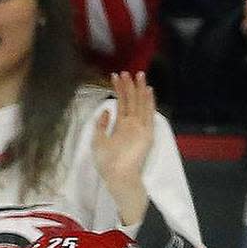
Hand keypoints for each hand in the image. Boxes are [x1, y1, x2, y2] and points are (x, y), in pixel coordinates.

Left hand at [92, 72, 154, 226]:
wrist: (118, 176)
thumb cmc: (107, 163)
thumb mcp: (97, 141)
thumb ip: (101, 125)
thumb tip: (106, 110)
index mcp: (121, 127)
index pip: (122, 104)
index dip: (119, 90)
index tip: (115, 76)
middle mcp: (132, 126)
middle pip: (132, 101)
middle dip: (129, 86)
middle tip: (127, 71)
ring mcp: (140, 129)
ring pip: (141, 104)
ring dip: (139, 89)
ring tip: (138, 74)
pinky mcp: (147, 134)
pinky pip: (149, 115)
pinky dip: (149, 102)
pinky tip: (148, 90)